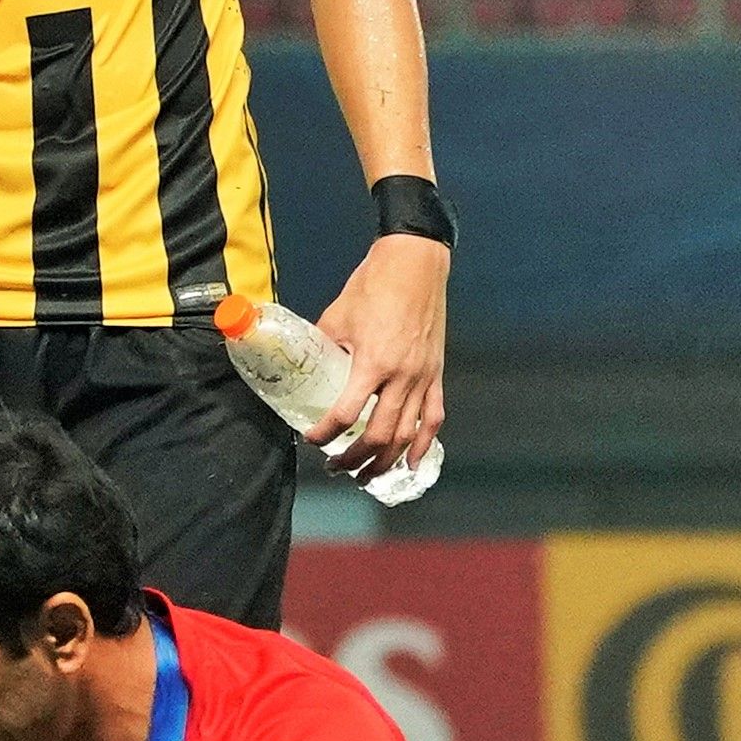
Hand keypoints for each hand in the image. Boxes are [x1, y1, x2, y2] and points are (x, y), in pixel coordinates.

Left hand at [311, 234, 448, 482]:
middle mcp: (401, 376)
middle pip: (378, 435)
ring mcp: (423, 377)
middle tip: (335, 468)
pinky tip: (412, 464)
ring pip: (406, 434)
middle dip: (354, 458)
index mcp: (372, 363)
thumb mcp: (337, 317)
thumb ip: (323, 347)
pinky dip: (423, 445)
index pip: (344, 413)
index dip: (324, 433)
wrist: (414, 265)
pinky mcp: (436, 374)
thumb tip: (303, 366)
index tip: (311, 439)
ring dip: (385, 461)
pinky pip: (433, 418)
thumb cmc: (373, 286)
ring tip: (366, 476)